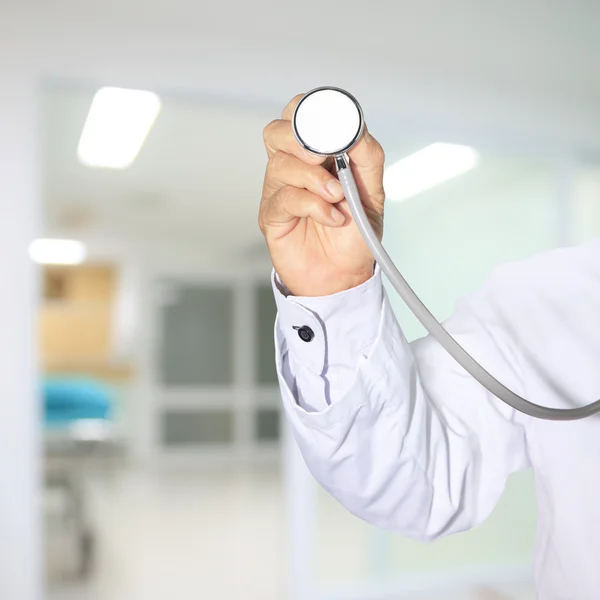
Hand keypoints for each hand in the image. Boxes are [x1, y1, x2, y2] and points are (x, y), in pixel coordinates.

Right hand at [258, 93, 385, 296]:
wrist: (345, 276)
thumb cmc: (355, 236)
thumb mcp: (373, 192)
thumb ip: (367, 157)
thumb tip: (355, 130)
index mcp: (317, 154)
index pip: (300, 114)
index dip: (312, 112)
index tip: (335, 129)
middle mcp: (295, 168)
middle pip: (277, 130)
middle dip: (302, 138)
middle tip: (325, 156)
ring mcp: (280, 191)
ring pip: (280, 162)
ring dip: (314, 178)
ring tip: (336, 197)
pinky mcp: (272, 216)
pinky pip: (284, 197)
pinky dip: (313, 205)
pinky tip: (331, 217)